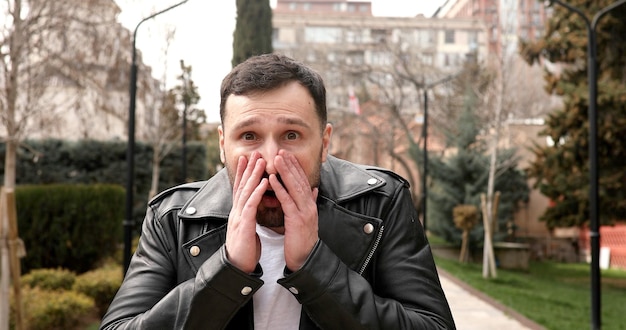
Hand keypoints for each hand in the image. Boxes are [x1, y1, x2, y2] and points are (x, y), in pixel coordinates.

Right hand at [225, 152, 266, 272]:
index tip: (249, 159)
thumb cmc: (245, 250)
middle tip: (253, 152)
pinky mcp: (243, 225)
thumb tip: (253, 210)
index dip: (245, 173)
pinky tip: (263, 182)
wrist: (237, 268)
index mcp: (240, 213)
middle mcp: (237, 212)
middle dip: (248, 168)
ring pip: (246, 191)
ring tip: (260, 161)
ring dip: (253, 175)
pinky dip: (257, 192)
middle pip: (242, 186)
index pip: (242, 189)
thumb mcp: (248, 230)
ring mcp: (238, 217)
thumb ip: (250, 218)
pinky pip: (250, 205)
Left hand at [270, 150, 318, 270]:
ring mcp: (304, 212)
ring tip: (276, 159)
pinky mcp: (297, 220)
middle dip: (290, 164)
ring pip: (294, 187)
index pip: (302, 181)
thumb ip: (310, 202)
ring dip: (285, 172)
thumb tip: (314, 189)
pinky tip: (272, 179)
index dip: (295, 167)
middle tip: (281, 150)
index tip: (287, 154)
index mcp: (310, 204)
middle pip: (299, 180)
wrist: (306, 260)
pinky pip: (287, 201)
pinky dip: (280, 188)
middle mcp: (309, 205)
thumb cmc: (302, 240)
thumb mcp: (307, 219)